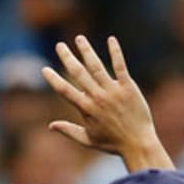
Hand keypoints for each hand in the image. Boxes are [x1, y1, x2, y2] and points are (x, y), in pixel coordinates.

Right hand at [43, 35, 172, 170]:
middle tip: (60, 45)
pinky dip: (115, 52)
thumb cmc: (114, 144)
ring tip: (79, 39)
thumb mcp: (88, 140)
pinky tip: (111, 39)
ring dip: (86, 51)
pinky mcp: (128, 88)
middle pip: (78, 73)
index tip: (45, 69)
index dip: (53, 79)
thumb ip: (69, 130)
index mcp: (86, 109)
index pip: (65, 90)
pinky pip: (120, 66)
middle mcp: (97, 97)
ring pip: (96, 66)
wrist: (139, 144)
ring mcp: (113, 91)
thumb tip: (50, 125)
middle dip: (67, 58)